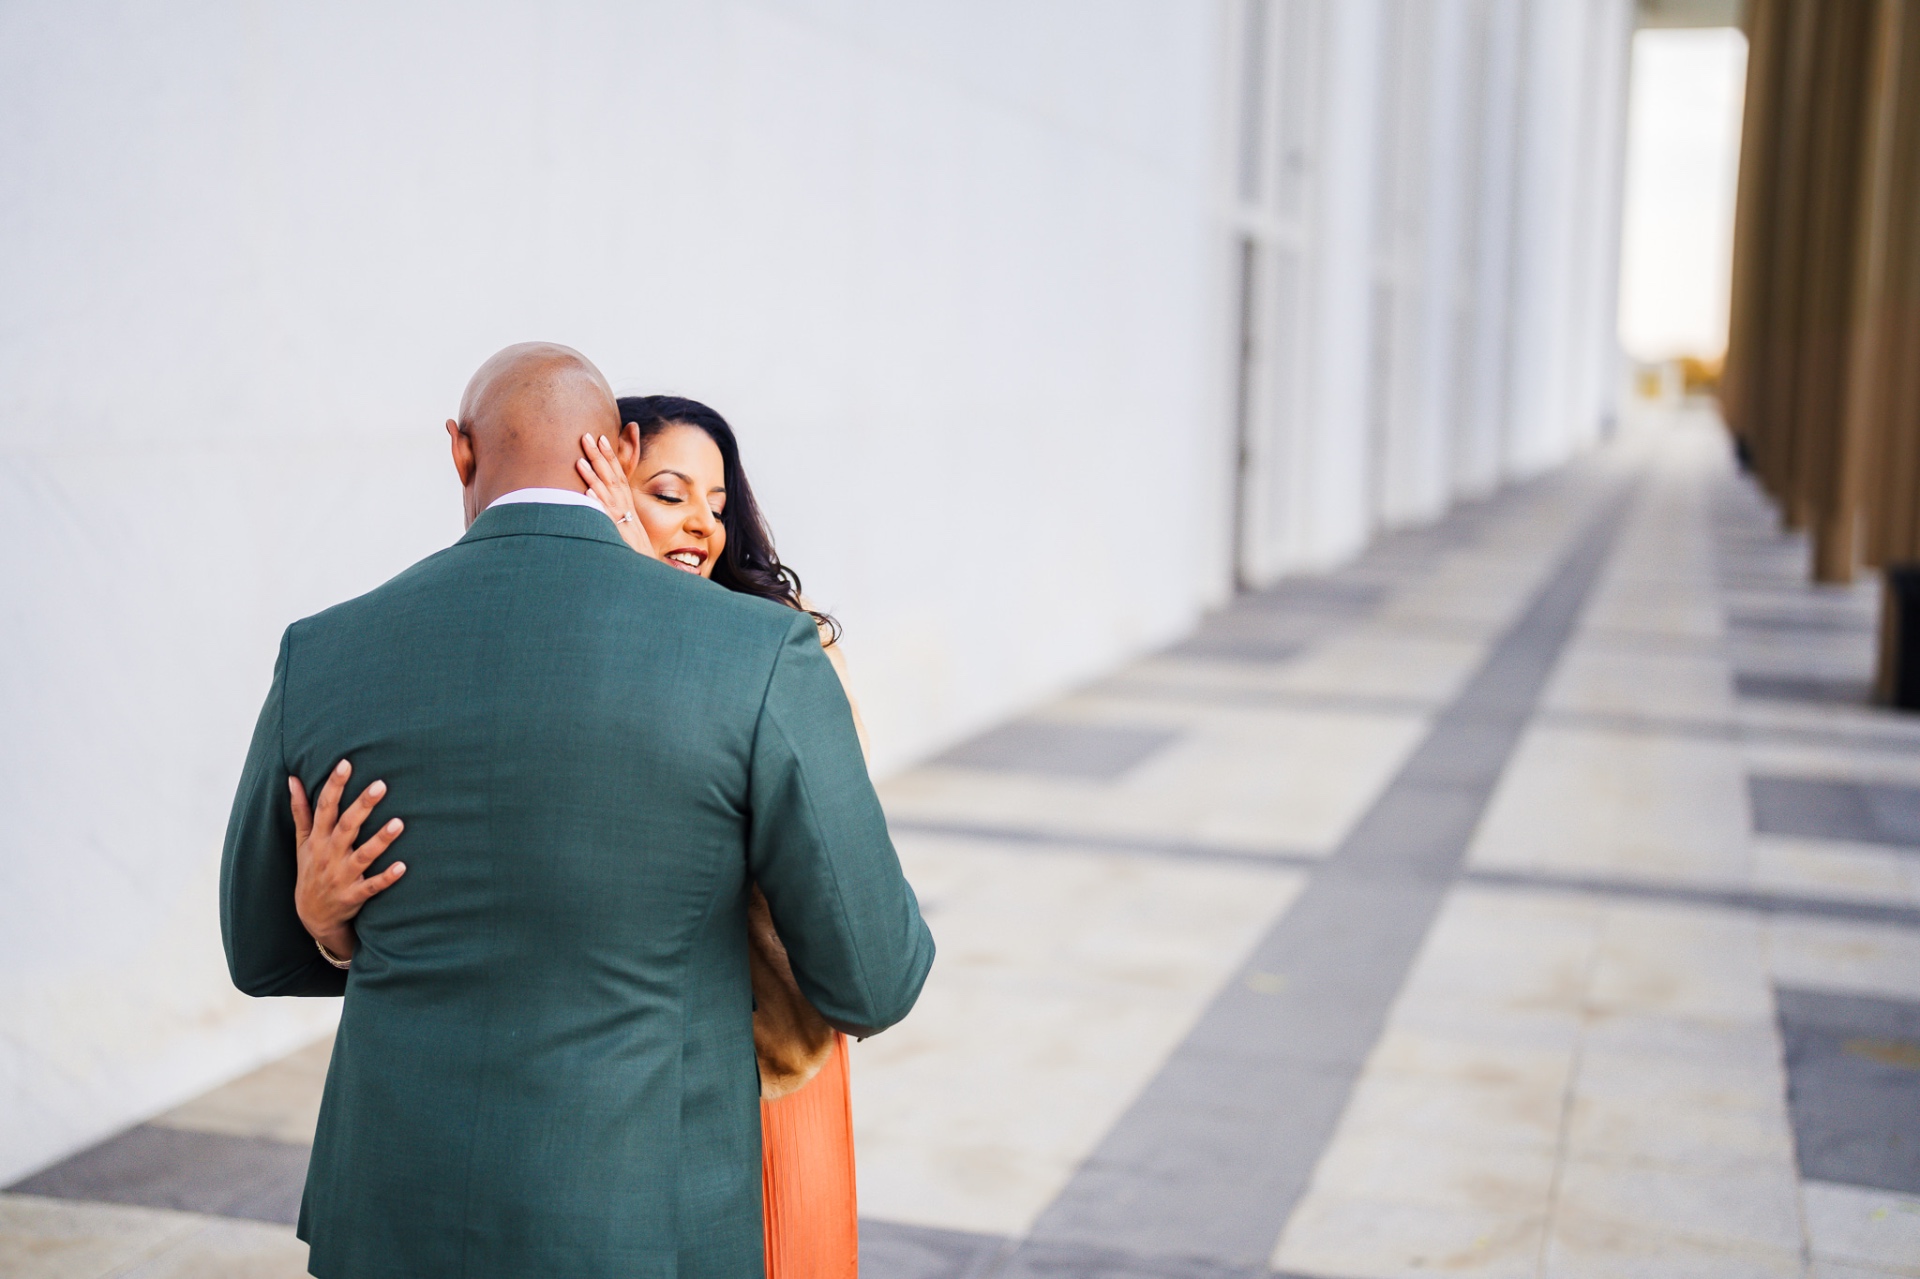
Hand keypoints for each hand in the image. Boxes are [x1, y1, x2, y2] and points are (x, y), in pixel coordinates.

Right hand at [290, 759, 405, 961]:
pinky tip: (402, 867)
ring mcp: (341, 876)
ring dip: (380, 840)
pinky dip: (386, 878)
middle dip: (362, 806)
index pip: (324, 808)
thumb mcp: (302, 843)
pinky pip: (372, 886)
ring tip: (399, 822)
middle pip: (346, 827)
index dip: (334, 785)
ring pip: (362, 856)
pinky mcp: (354, 896)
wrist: (312, 917)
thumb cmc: (311, 871)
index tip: (346, 764)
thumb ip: (301, 811)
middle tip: (381, 784)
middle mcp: (329, 855)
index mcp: (318, 839)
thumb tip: (292, 779)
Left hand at [577, 432, 657, 558]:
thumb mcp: (625, 524)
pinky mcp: (615, 534)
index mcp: (626, 503)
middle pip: (611, 477)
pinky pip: (604, 518)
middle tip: (586, 436)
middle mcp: (624, 508)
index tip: (601, 437)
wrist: (644, 571)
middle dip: (599, 456)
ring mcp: (619, 520)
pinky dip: (597, 505)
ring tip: (579, 461)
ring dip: (593, 477)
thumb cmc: (632, 548)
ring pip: (605, 494)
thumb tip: (595, 495)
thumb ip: (614, 509)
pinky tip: (586, 495)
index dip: (610, 455)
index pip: (618, 473)